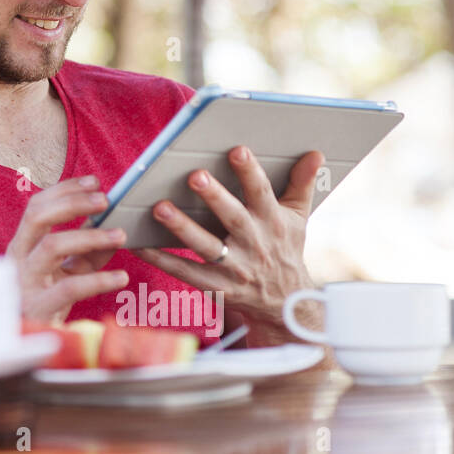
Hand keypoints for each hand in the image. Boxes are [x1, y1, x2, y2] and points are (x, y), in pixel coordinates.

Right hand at [6, 175, 129, 323]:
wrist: (24, 345)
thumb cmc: (46, 303)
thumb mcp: (67, 272)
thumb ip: (89, 252)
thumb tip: (118, 230)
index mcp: (21, 245)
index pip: (37, 206)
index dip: (65, 189)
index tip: (95, 181)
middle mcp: (17, 259)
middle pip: (37, 216)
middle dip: (72, 202)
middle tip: (105, 200)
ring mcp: (25, 283)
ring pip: (52, 246)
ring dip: (89, 236)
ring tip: (120, 235)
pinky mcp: (38, 308)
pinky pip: (69, 288)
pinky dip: (99, 280)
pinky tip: (121, 277)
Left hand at [134, 147, 324, 343]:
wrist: (287, 304)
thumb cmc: (285, 249)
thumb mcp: (298, 218)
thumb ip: (301, 184)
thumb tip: (315, 153)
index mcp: (274, 222)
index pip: (262, 193)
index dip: (250, 172)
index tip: (237, 149)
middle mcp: (254, 244)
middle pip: (233, 218)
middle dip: (215, 197)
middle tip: (194, 175)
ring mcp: (235, 268)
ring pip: (206, 247)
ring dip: (182, 228)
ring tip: (159, 208)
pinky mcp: (216, 287)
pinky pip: (184, 272)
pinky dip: (161, 258)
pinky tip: (138, 243)